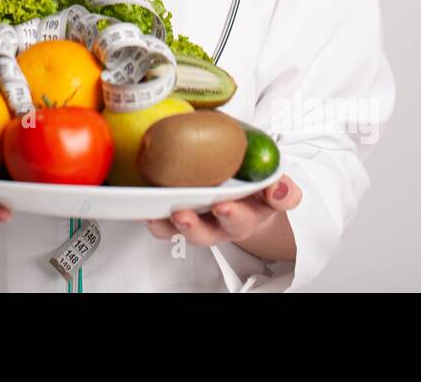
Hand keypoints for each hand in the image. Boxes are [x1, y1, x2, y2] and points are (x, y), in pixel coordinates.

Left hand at [146, 174, 301, 249]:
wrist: (245, 195)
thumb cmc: (257, 190)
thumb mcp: (275, 187)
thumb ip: (282, 190)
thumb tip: (281, 190)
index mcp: (243, 218)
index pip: (239, 222)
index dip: (232, 216)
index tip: (223, 207)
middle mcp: (215, 225)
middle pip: (203, 234)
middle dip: (193, 226)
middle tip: (183, 215)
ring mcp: (194, 220)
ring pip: (177, 230)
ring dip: (165, 224)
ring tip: (154, 215)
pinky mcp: (174, 214)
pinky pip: (159, 219)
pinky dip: (147, 213)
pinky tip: (138, 205)